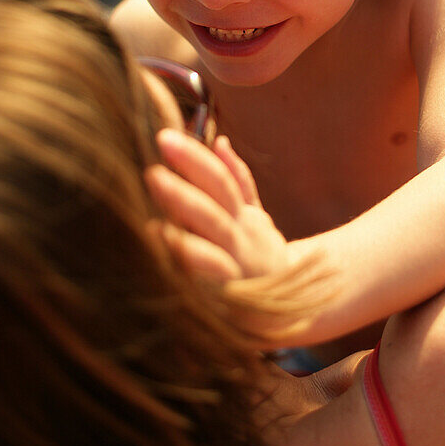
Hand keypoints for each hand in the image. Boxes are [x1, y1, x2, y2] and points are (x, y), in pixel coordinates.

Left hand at [145, 129, 291, 282]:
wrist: (292, 309)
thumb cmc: (260, 255)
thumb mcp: (255, 215)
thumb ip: (237, 179)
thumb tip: (219, 140)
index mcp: (243, 215)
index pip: (220, 179)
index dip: (195, 157)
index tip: (165, 136)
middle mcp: (240, 237)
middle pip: (212, 208)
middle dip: (183, 189)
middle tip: (152, 172)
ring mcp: (235, 265)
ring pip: (211, 239)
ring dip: (184, 221)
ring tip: (156, 209)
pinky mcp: (227, 295)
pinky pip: (206, 275)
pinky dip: (185, 258)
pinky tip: (158, 240)